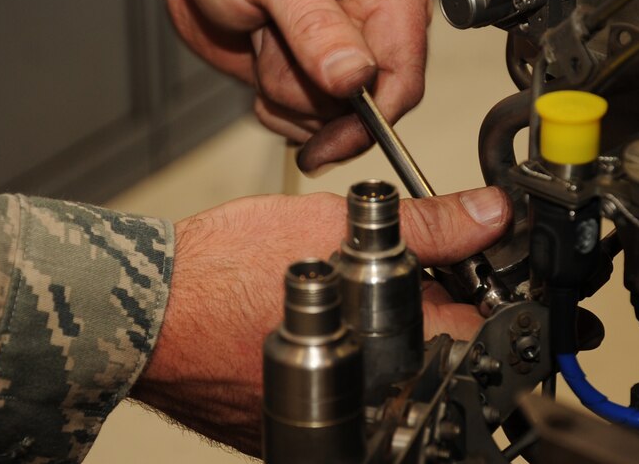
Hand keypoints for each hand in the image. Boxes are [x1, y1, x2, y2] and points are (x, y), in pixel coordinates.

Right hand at [131, 186, 509, 454]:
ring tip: (370, 286)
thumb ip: (423, 225)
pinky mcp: (299, 423)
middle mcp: (362, 409)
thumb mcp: (333, 227)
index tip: (486, 268)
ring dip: (400, 326)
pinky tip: (338, 314)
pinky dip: (362, 348)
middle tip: (424, 268)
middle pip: (437, 357)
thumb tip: (487, 213)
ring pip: (396, 371)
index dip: (487, 289)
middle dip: (441, 307)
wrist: (151, 307)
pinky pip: (354, 385)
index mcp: (383, 360)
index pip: (476, 333)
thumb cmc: (225, 270)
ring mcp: (330, 424)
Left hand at [166, 0, 430, 170]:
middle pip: (366, 105)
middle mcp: (379, 22)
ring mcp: (349, 54)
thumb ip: (316, 26)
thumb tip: (356, 78)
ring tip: (263, 38)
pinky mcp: (318, 77)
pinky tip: (262, 61)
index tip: (330, 139)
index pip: (404, 75)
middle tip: (270, 39)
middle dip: (308, 90)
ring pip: (330, 119)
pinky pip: (308, 123)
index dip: (370, 117)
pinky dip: (276, 105)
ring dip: (285, 92)